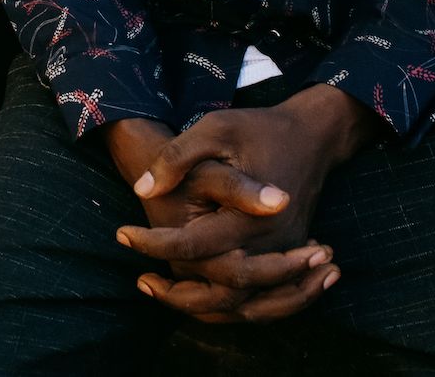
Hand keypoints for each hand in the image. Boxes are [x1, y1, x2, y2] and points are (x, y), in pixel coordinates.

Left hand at [105, 118, 331, 322]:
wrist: (312, 136)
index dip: (153, 244)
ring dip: (202, 307)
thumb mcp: (213, 128)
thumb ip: (177, 157)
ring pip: (244, 305)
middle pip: (221, 290)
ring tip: (160, 292)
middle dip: (177, 293)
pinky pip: (261, 299)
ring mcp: (285, 255)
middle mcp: (272, 245)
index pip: (193, 246)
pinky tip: (198, 296)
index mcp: (250, 217)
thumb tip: (143, 189)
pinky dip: (230, 305)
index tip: (122, 234)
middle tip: (141, 282)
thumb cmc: (258, 129)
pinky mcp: (289, 256)